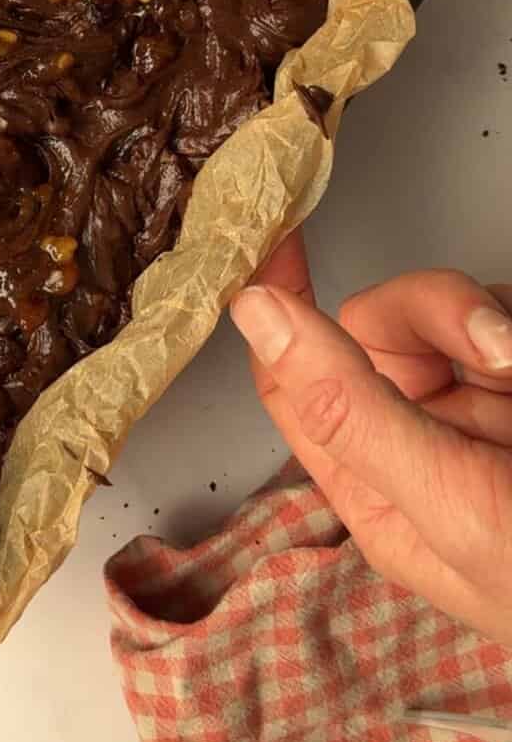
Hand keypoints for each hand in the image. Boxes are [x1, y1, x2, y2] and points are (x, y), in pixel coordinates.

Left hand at [231, 233, 511, 646]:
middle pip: (382, 327)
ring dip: (495, 320)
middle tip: (503, 347)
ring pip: (459, 312)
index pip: (294, 384)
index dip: (272, 309)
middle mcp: (429, 441)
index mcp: (380, 489)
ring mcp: (494, 409)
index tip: (272, 236)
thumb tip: (255, 318)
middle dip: (438, 313)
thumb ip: (353, 409)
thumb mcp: (453, 504)